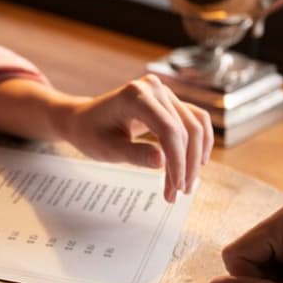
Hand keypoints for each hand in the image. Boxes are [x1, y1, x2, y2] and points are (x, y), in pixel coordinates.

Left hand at [55, 74, 212, 202]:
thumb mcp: (106, 149)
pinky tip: (197, 163)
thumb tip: (162, 162)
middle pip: (185, 129)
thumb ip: (134, 154)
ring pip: (195, 126)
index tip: (176, 187)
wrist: (83, 119)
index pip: (169, 130)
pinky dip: (199, 143)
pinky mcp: (169, 101)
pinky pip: (194, 120)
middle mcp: (154, 88)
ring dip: (194, 157)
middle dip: (185, 165)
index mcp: (135, 96)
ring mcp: (164, 93)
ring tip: (184, 185)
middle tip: (177, 193)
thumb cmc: (90, 133)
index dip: (177, 161)